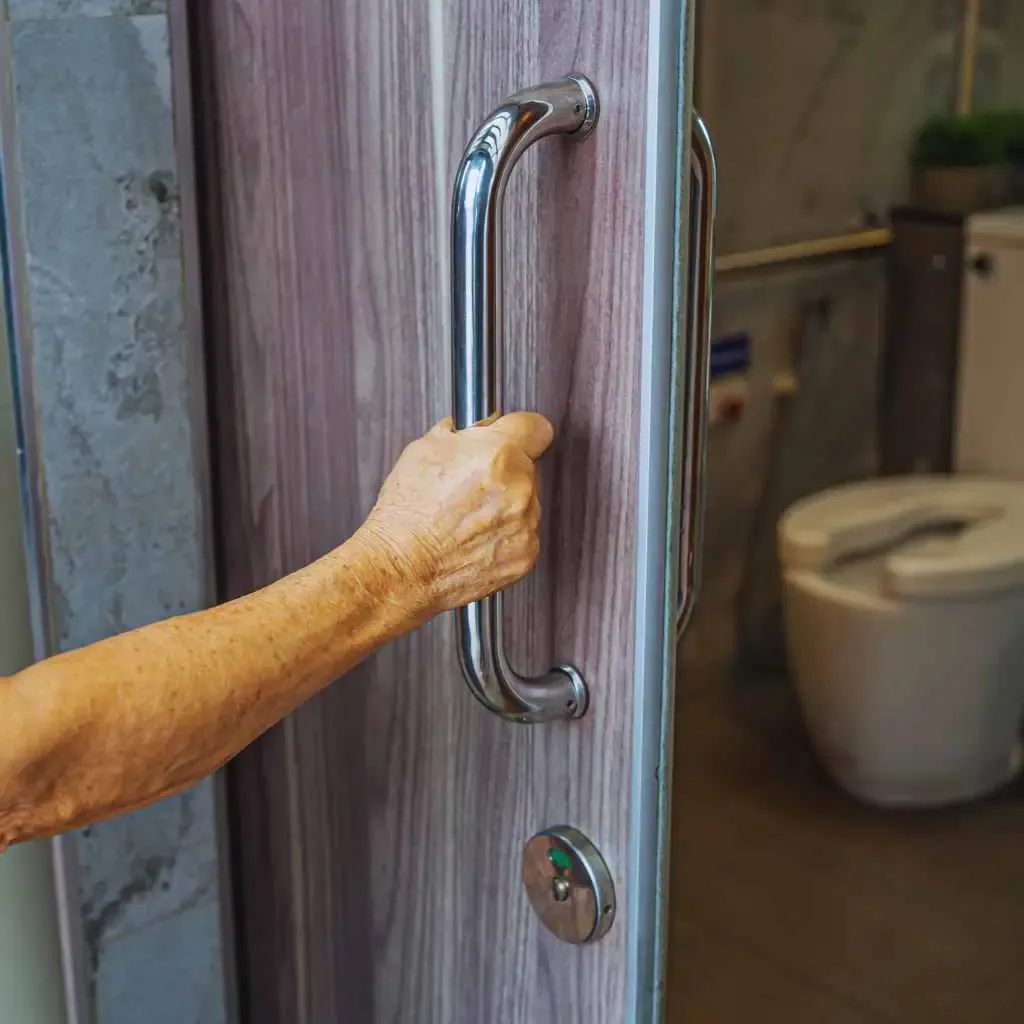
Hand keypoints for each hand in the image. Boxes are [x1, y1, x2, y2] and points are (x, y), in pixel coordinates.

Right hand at [360, 412, 553, 617]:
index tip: (512, 436)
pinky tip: (473, 536)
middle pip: (529, 467)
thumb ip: (464, 433)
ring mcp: (526, 525)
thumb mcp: (426, 449)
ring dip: (506, 504)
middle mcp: (519, 489)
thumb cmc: (407, 514)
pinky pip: (523, 534)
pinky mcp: (526, 555)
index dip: (520, 430)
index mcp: (499, 456)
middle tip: (472, 483)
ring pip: (527, 502)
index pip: (537, 427)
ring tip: (466, 515)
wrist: (401, 568)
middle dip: (505, 471)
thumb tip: (480, 427)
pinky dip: (504, 535)